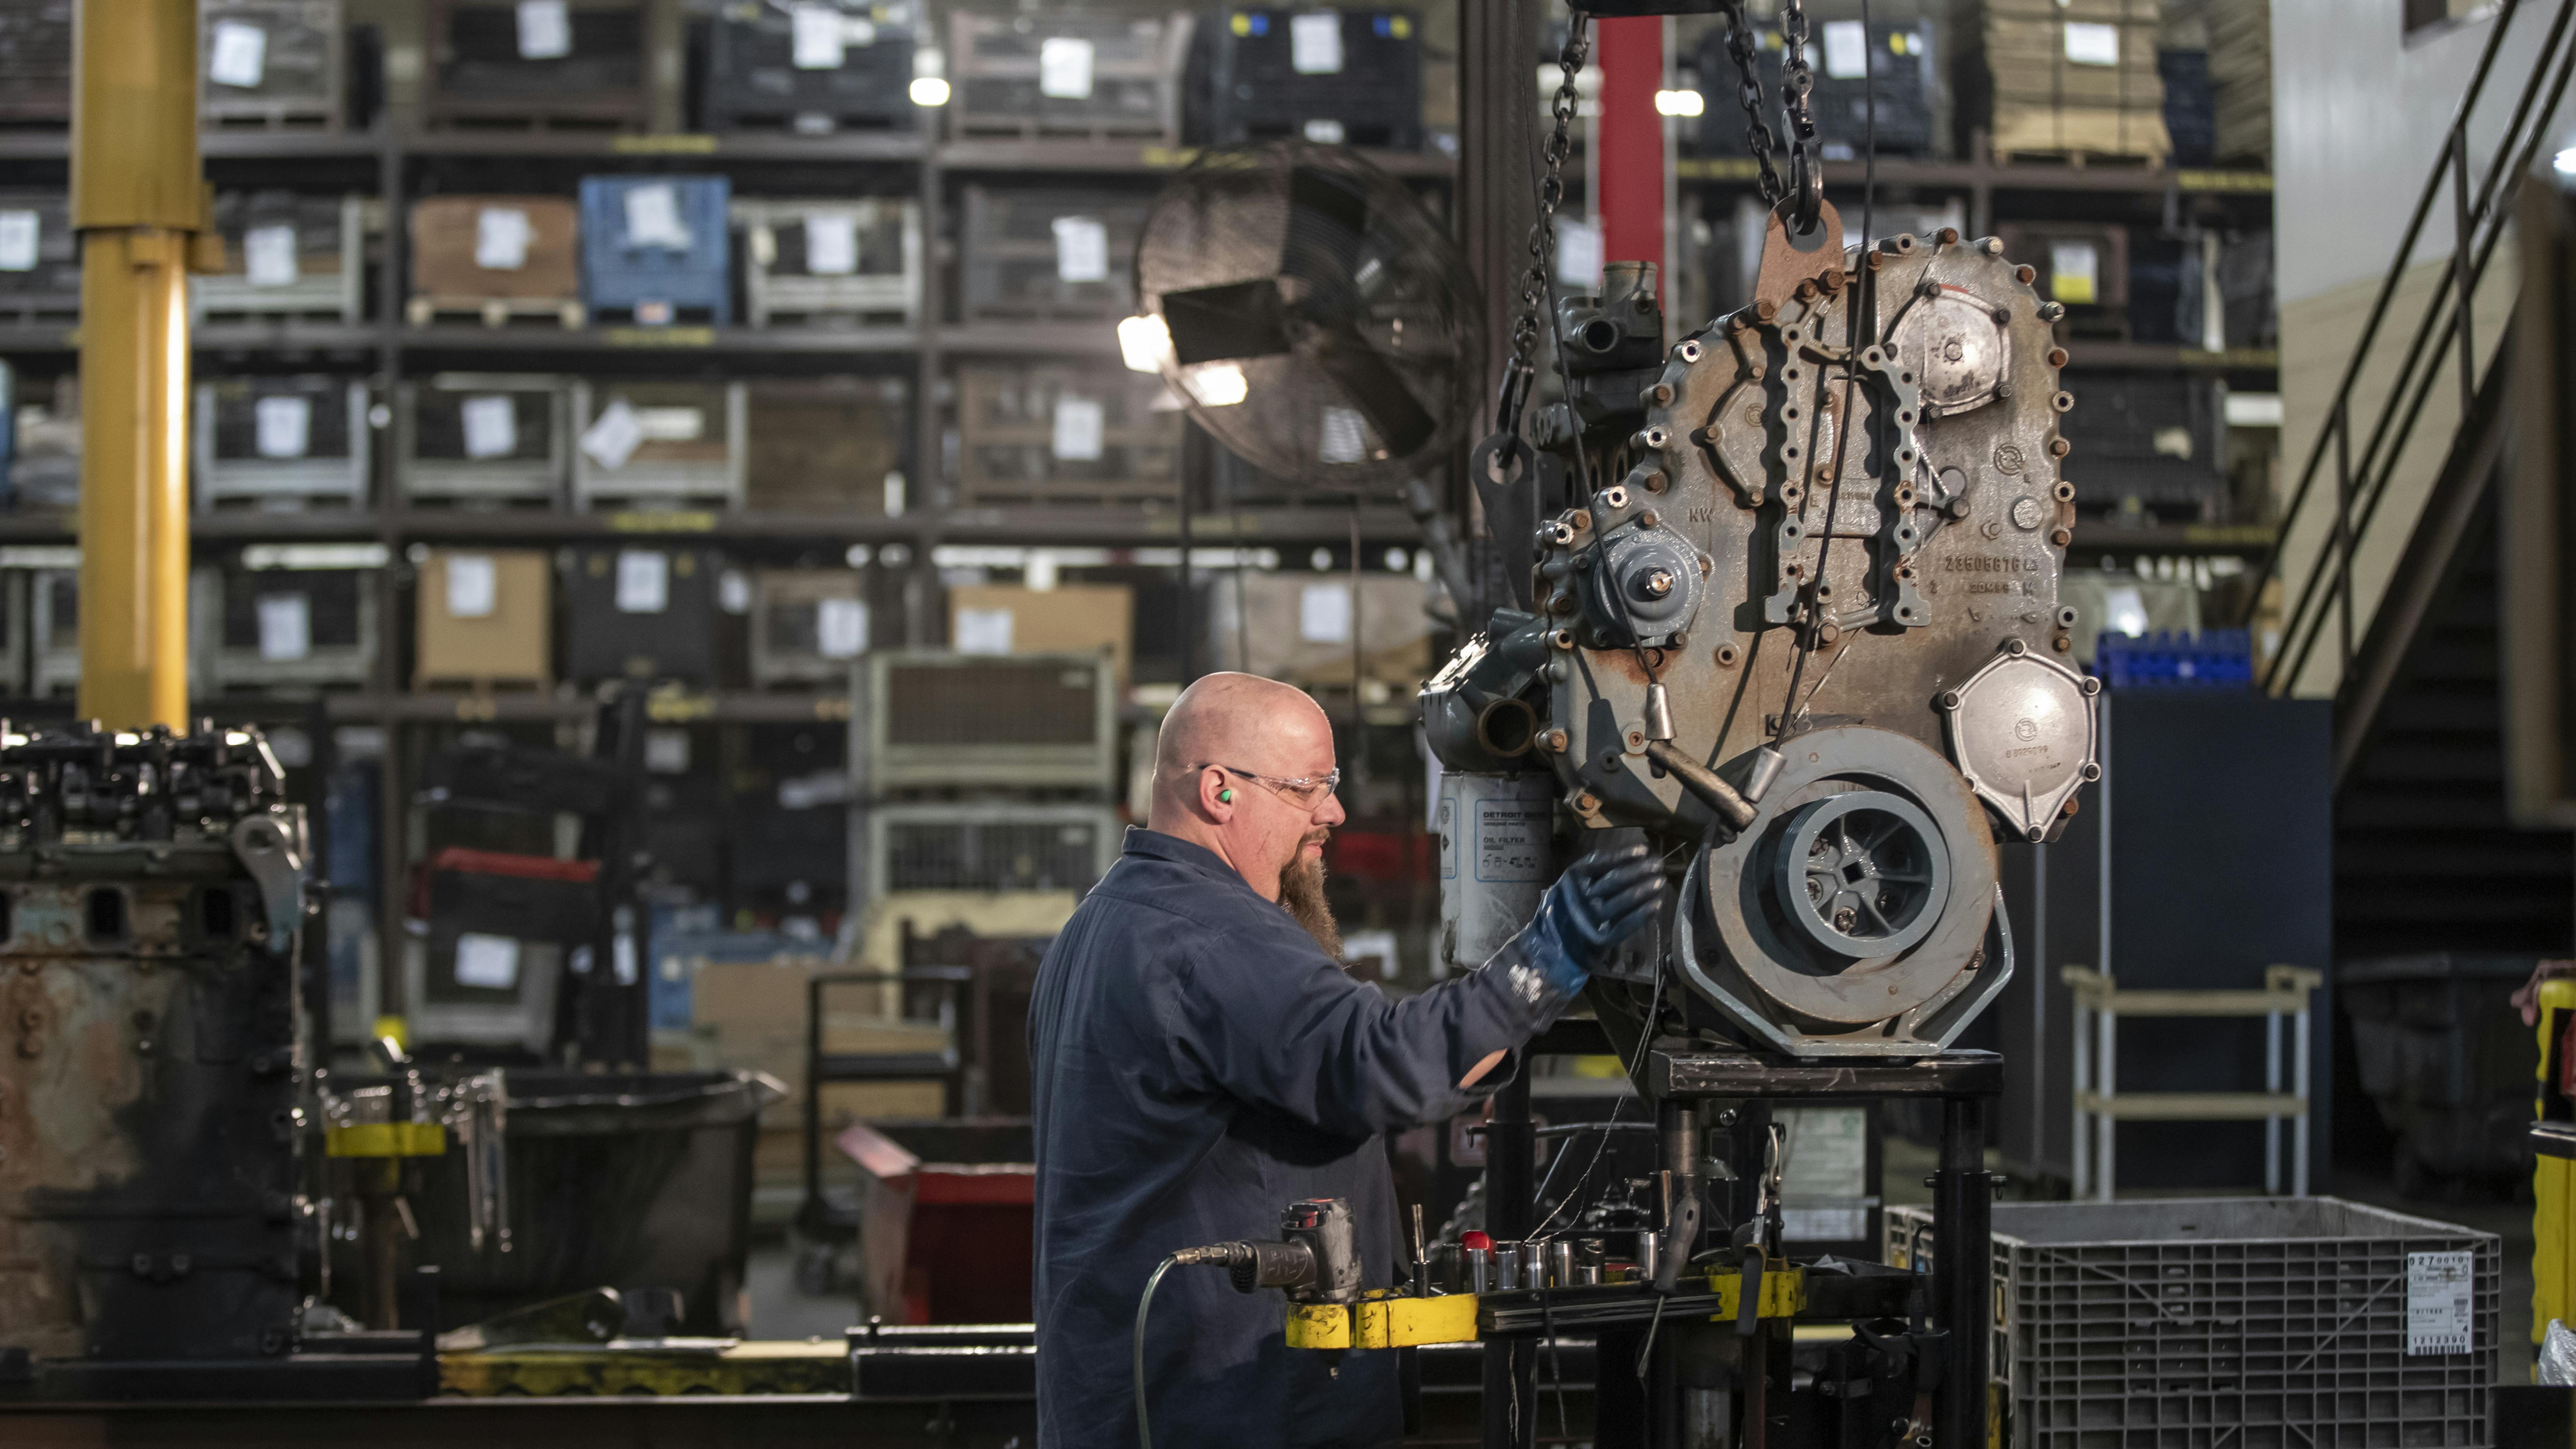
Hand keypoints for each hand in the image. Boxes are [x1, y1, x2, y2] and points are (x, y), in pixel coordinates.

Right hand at [1514, 846, 1666, 996]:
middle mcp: (1581, 898)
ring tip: (1660, 881)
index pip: (1602, 863)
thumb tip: (1625, 856)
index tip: (1643, 850)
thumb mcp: (1570, 882)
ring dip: (1645, 890)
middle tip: (1658, 864)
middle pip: (1615, 881)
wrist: (1549, 944)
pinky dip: (1642, 915)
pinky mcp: (1600, 940)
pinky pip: (1625, 925)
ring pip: (1622, 902)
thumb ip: (1591, 869)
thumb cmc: (1565, 907)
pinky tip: (1657, 904)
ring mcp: (1591, 920)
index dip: (1624, 856)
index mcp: (1573, 879)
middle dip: (1640, 871)